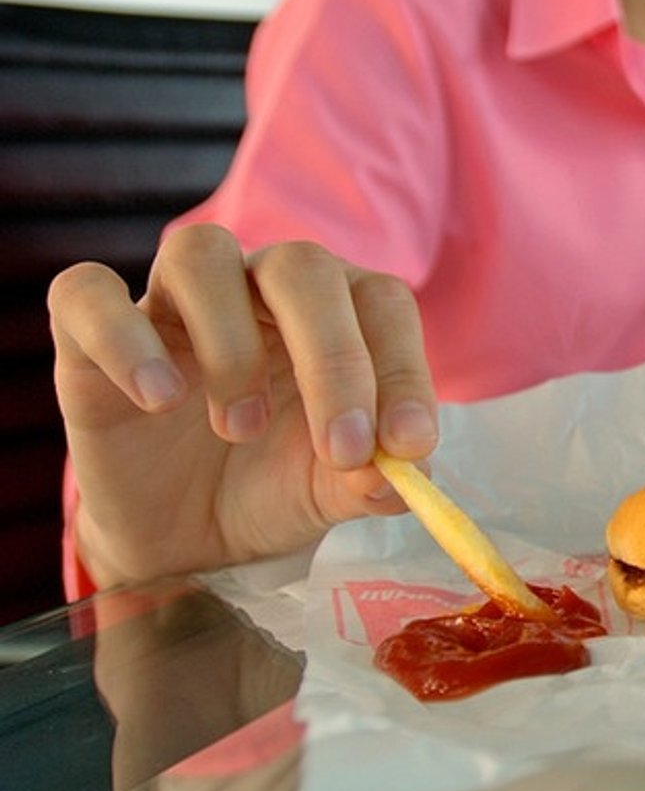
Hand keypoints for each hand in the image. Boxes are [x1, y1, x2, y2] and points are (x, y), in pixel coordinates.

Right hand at [49, 225, 438, 587]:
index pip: (382, 303)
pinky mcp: (90, 333)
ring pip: (200, 252)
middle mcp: (259, 287)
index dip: (402, 368)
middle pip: (301, 267)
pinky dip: (125, 339)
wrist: (183, 537)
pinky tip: (158, 399)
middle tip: (342, 448)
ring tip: (239, 429)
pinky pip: (88, 293)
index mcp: (337, 311)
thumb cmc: (271, 488)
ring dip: (231, 342)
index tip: (409, 446)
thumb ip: (369, 481)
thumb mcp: (329, 493)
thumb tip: (398, 474)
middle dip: (333, 357)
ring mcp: (174, 302)